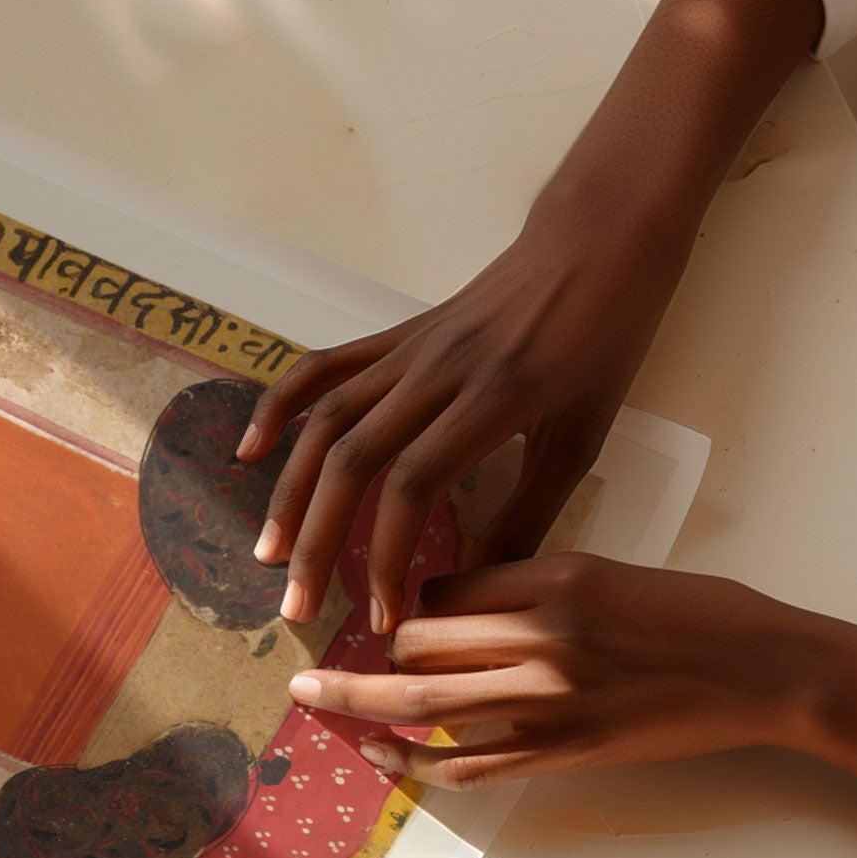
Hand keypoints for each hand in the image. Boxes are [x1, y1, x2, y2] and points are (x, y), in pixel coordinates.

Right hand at [240, 0, 823, 633]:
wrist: (596, 241)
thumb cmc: (604, 340)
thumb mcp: (582, 436)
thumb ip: (528, 513)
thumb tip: (479, 587)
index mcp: (492, 399)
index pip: (414, 487)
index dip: (388, 556)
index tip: (384, 616)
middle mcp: (437, 372)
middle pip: (353, 461)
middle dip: (319, 540)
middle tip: (299, 607)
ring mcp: (408, 350)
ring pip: (326, 421)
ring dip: (290, 491)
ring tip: (270, 552)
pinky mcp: (395, 336)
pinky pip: (324, 369)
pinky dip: (280, 406)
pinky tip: (252, 450)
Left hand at [285, 556, 856, 821]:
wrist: (767, 671)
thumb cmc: (698, 613)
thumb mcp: (609, 570)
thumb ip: (532, 585)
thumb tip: (455, 605)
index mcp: (555, 576)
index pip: (445, 584)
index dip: (415, 599)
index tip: (405, 610)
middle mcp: (543, 636)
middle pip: (418, 641)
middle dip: (376, 651)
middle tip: (338, 658)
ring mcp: (550, 701)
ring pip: (424, 703)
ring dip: (359, 703)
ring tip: (311, 700)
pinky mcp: (563, 752)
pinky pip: (468, 764)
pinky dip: (413, 762)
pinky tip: (378, 754)